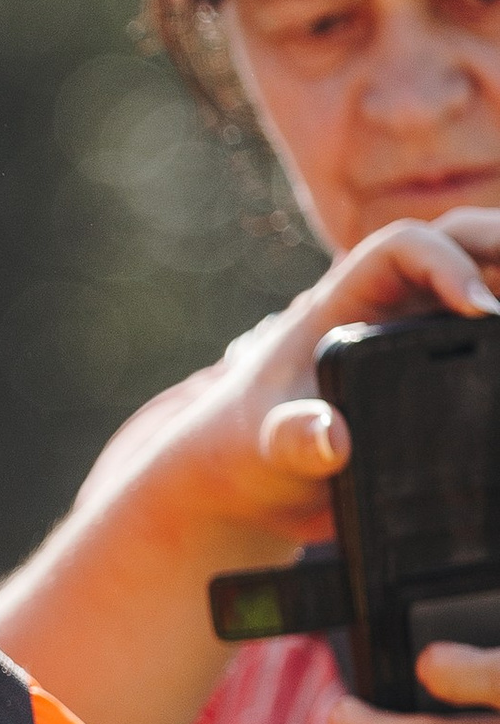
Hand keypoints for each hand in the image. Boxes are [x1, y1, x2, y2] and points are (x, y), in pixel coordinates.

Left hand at [110, 213, 499, 563]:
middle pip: (456, 241)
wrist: (255, 483)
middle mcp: (385, 305)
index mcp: (341, 302)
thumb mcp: (265, 444)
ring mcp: (414, 331)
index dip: (447, 261)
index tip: (482, 308)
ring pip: (480, 276)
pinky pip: (482, 332)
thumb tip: (331, 438)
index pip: (401, 247)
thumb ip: (293, 438)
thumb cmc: (247, 446)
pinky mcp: (436, 366)